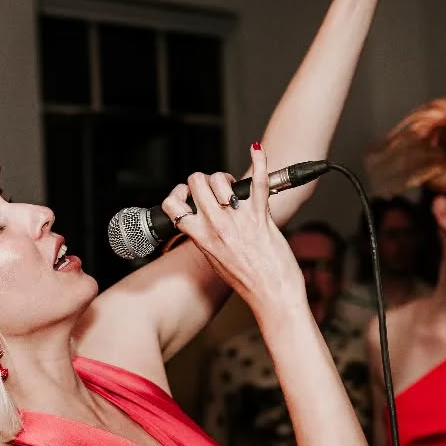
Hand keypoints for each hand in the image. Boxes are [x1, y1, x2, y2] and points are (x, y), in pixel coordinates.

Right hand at [160, 145, 304, 314]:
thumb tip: (201, 222)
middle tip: (216, 190)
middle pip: (197, 182)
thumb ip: (206, 237)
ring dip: (224, 178)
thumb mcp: (215, 260)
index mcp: (201, 237)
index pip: (173, 204)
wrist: (272, 294)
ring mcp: (238, 219)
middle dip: (204, 180)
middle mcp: (216, 226)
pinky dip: (260, 161)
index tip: (188, 196)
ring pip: (219, 179)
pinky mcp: (261, 216)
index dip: (178, 194)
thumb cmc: (247, 281)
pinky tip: (257, 151)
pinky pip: (258, 181)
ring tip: (233, 187)